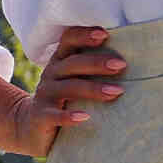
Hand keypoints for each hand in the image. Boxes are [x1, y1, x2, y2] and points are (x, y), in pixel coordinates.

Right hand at [7, 24, 124, 158]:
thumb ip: (93, 71)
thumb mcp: (75, 81)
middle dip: (97, 63)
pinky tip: (85, 117)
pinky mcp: (41, 116)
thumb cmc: (64, 101)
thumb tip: (132, 62)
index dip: (85, 35)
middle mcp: (51, 74)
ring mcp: (45, 95)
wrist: (31, 128)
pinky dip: (69, 116)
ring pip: (69, 88)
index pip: (69, 40)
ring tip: (116, 92)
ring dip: (93, 89)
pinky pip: (55, 116)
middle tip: (121, 65)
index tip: (105, 34)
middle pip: (73, 63)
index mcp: (61, 61)